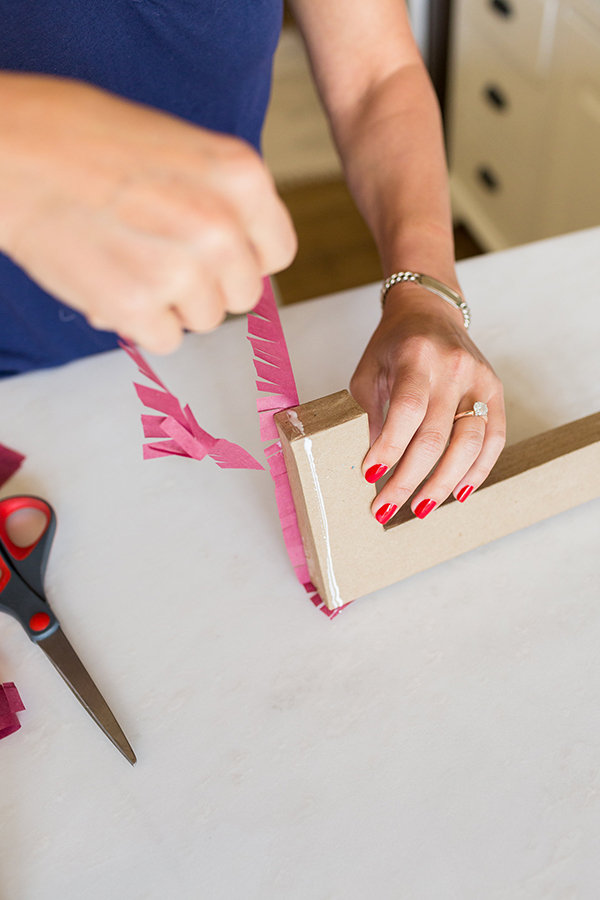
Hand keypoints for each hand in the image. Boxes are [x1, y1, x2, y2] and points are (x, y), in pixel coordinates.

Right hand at [0, 74, 296, 352]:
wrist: (9, 151)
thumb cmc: (80, 137)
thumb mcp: (177, 144)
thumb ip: (219, 197)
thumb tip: (237, 254)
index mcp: (240, 175)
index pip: (277, 252)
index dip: (245, 259)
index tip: (218, 258)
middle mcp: (221, 226)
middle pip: (243, 294)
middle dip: (208, 286)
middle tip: (164, 260)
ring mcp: (180, 270)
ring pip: (204, 320)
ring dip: (171, 304)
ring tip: (128, 262)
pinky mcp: (136, 307)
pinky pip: (165, 340)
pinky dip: (139, 323)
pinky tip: (111, 284)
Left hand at [350, 284, 505, 520]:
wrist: (430, 312)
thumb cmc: (393, 345)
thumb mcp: (369, 372)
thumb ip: (370, 416)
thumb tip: (373, 469)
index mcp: (416, 358)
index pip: (406, 411)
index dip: (389, 448)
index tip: (369, 476)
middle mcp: (453, 368)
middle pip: (436, 436)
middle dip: (409, 479)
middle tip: (386, 508)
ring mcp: (480, 380)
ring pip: (469, 443)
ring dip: (443, 483)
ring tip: (421, 508)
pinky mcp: (496, 392)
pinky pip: (493, 440)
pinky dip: (476, 471)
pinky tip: (457, 493)